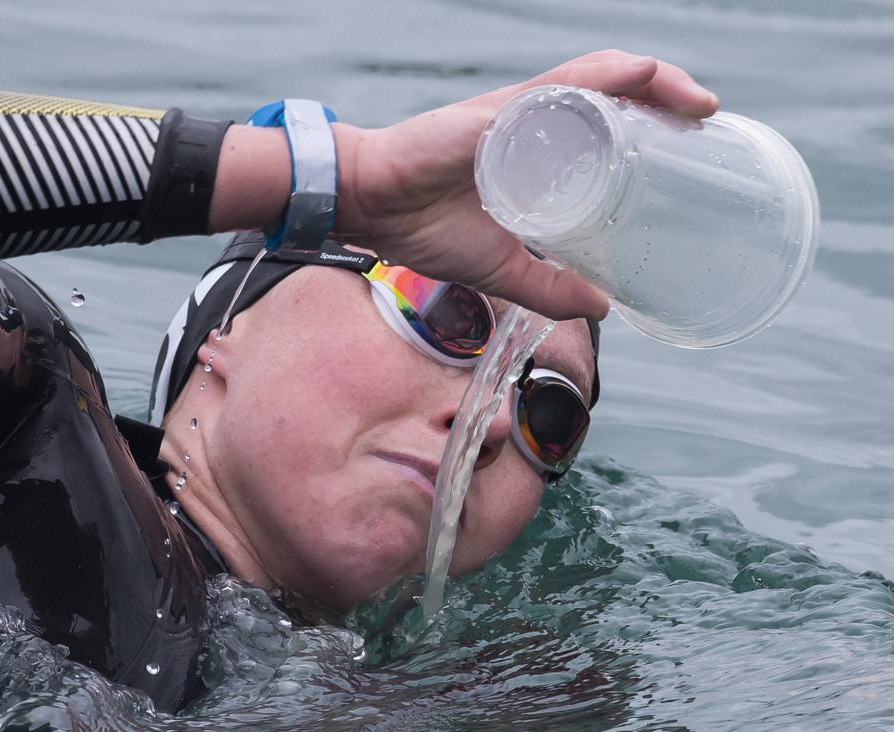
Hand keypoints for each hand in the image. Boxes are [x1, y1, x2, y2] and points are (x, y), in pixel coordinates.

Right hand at [332, 50, 719, 320]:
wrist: (369, 207)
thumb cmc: (422, 227)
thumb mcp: (502, 267)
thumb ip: (549, 287)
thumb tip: (603, 308)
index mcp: (537, 152)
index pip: (608, 125)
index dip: (654, 124)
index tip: (694, 142)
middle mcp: (534, 124)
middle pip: (616, 96)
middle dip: (669, 100)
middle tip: (708, 123)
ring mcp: (519, 114)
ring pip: (600, 82)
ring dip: (654, 83)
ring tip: (696, 102)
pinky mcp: (499, 113)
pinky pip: (561, 85)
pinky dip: (605, 77)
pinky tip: (641, 76)